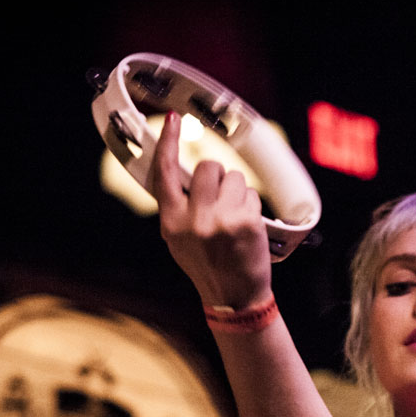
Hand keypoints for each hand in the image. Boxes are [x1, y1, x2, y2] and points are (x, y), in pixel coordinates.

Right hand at [152, 112, 272, 309]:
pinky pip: (250, 194)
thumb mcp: (179, 239)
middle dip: (217, 176)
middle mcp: (193, 219)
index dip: (167, 143)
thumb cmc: (207, 264)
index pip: (164, 173)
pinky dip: (251, 206)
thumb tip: (181, 172)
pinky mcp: (246, 221)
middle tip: (221, 199)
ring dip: (237, 192)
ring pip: (233, 177)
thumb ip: (179, 207)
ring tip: (235, 218)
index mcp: (171, 222)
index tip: (173, 119)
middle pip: (208, 167)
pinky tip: (247, 228)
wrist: (234, 297)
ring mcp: (221, 219)